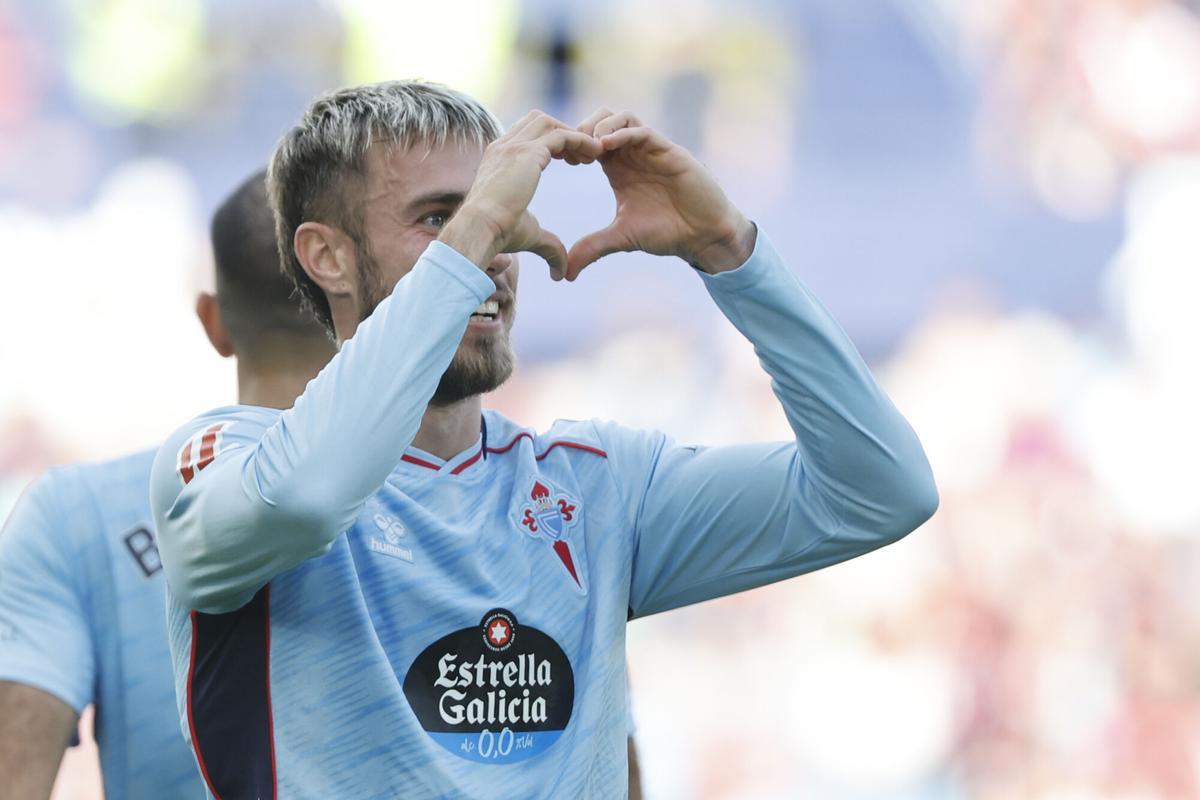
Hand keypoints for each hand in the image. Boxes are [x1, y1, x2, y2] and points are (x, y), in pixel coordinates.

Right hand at [438, 111, 602, 279]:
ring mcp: (514, 146)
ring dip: (574, 134)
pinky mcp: (528, 152)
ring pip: (551, 124)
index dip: (551, 144)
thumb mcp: (528, 235)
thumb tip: (559, 272)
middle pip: (538, 121)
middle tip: (583, 156)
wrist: (480, 230)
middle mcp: (503, 146)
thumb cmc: (498, 235)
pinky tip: (596, 155)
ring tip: (594, 153)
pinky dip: (581, 141)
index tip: (570, 161)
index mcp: (498, 159)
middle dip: (563, 132)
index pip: (526, 136)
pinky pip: (562, 135)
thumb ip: (548, 245)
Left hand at [564, 109, 755, 279]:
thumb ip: (592, 248)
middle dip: (581, 130)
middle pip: (601, 120)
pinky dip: (621, 133)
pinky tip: (605, 147)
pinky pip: (641, 131)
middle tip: (570, 151)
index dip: (571, 145)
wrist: (702, 234)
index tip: (556, 160)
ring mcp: (650, 150)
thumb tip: (564, 273)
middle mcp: (632, 154)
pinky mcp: (668, 150)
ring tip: (588, 149)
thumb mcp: (621, 238)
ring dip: (600, 126)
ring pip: (621, 118)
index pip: (589, 141)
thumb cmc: (666, 232)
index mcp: (618, 168)